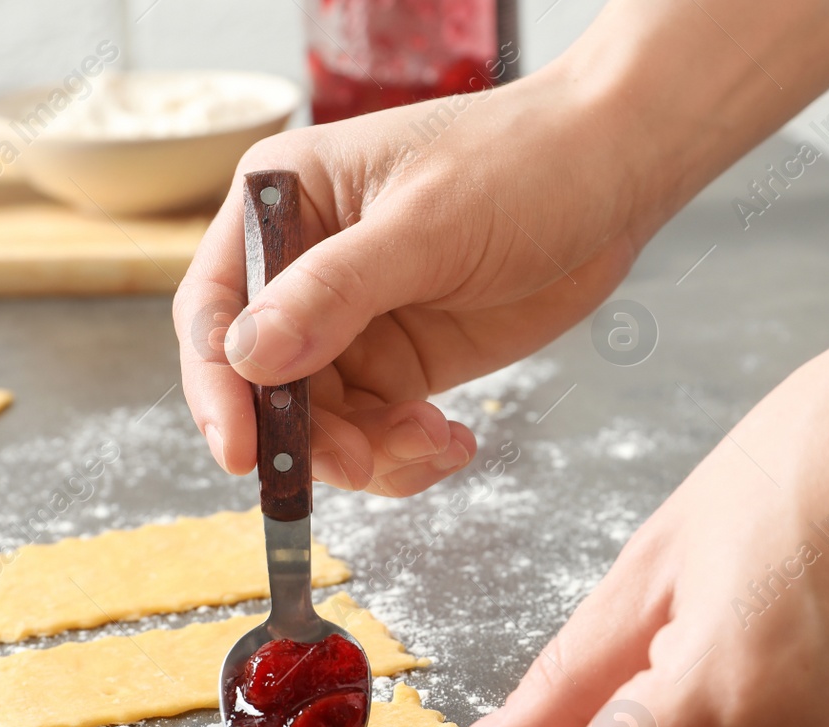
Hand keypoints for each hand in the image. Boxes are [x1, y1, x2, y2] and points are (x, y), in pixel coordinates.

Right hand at [172, 64, 644, 495]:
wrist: (614, 175)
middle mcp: (301, 269)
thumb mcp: (426, 225)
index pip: (214, 306)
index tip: (243, 451)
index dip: (219, 385)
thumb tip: (248, 357)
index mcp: (281, 204)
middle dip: (306, 435)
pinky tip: (452, 442)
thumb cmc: (521, 162)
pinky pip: (374, 432)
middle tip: (359, 462)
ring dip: (366, 452)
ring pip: (319, 422)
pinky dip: (404, 454)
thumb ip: (335, 291)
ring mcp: (350, 323)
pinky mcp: (399, 364)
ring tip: (431, 440)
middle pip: (262, 383)